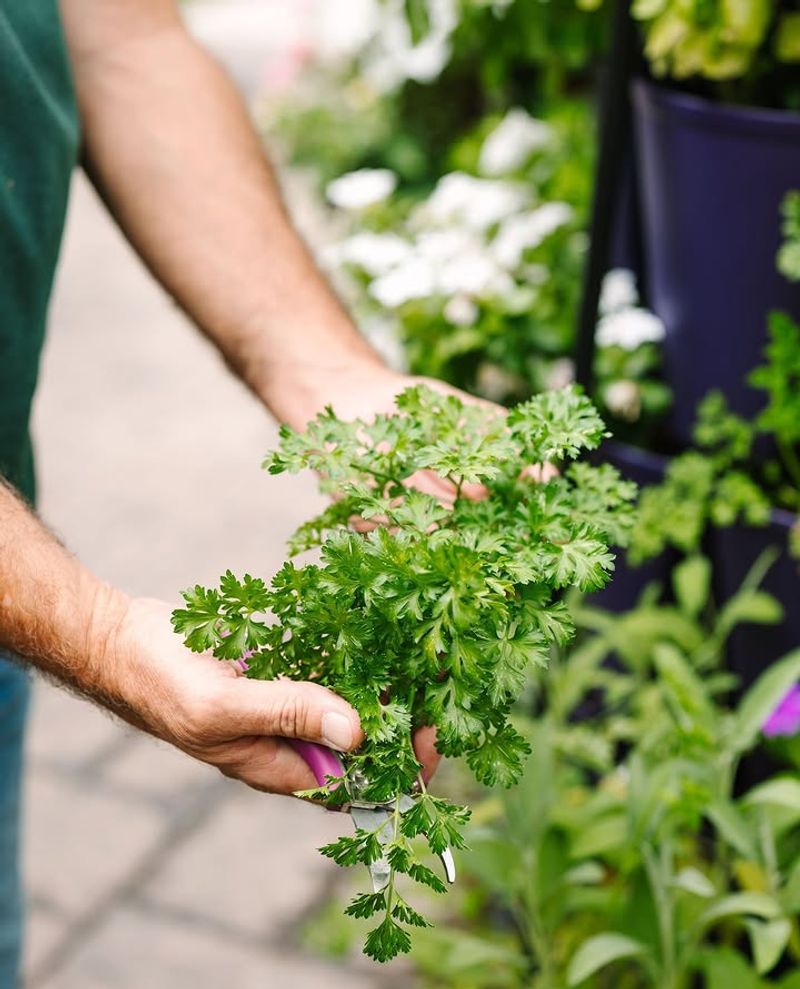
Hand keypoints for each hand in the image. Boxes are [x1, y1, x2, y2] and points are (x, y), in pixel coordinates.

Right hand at [98, 597, 438, 794]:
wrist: (119, 641)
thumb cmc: (160, 682)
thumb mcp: (224, 706)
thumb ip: (289, 714)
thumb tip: (357, 732)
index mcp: (278, 767)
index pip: (356, 785)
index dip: (399, 767)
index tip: (431, 732)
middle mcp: (288, 741)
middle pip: (362, 744)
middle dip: (403, 718)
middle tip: (439, 677)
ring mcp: (283, 703)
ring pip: (348, 702)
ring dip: (383, 680)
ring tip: (421, 649)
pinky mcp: (278, 668)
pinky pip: (325, 665)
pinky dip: (351, 651)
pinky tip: (378, 626)